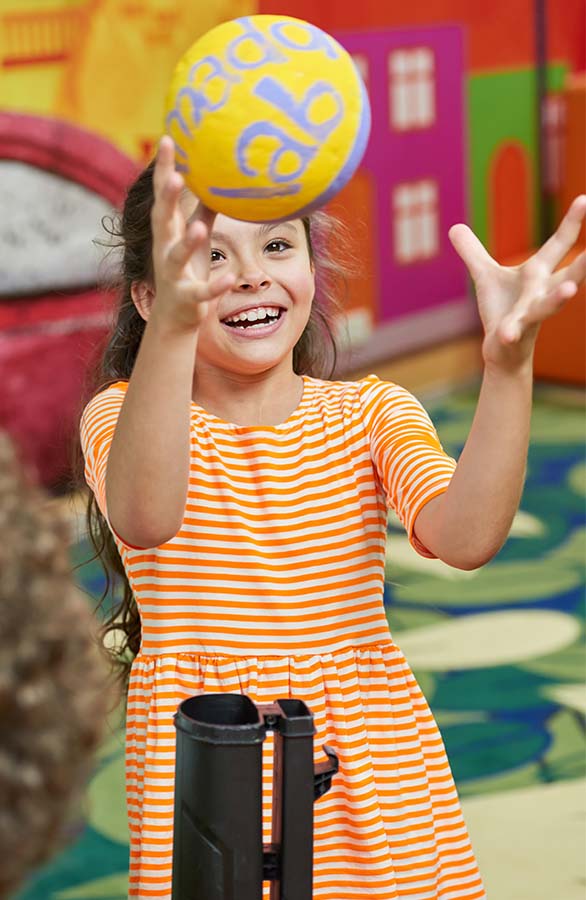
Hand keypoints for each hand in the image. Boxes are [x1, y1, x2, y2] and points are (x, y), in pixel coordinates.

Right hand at [149, 135, 234, 331]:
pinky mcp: (188, 298)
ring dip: (188, 243)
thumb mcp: (195, 238)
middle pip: (163, 221)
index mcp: (169, 232)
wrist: (176, 317)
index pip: (164, 195)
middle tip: (174, 176)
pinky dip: (215, 286)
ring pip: (177, 257)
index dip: (164, 169)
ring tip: (199, 229)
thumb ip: (203, 211)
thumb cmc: (188, 271)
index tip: (167, 139)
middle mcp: (165, 250)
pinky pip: (202, 292)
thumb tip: (217, 182)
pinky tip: (229, 279)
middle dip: (167, 200)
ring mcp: (174, 275)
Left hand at [449, 195, 585, 370]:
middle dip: (585, 262)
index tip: (585, 198)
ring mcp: (532, 314)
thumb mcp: (485, 276)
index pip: (560, 244)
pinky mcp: (516, 334)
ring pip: (550, 305)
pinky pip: (515, 332)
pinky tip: (508, 334)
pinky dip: (511, 332)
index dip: (572, 222)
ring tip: (571, 290)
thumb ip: (473, 252)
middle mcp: (542, 292)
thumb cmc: (502, 309)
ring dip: (560, 298)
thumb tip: (455, 227)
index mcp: (538, 274)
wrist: (504, 350)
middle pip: (570, 274)